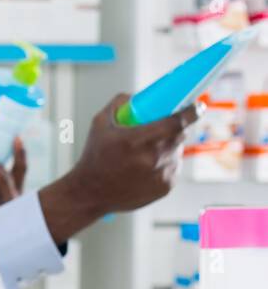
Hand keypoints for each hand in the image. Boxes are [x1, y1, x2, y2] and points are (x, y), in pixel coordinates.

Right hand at [38, 94, 200, 244]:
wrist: (91, 192)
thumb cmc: (94, 157)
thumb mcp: (99, 124)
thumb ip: (120, 104)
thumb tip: (139, 96)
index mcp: (136, 140)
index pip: (175, 122)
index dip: (190, 111)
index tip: (196, 106)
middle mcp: (152, 158)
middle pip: (180, 134)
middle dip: (175, 127)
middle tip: (162, 125)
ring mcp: (162, 174)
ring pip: (177, 151)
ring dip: (168, 146)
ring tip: (145, 152)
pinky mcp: (167, 187)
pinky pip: (174, 166)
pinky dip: (165, 162)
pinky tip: (146, 166)